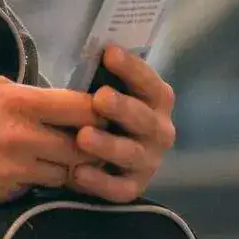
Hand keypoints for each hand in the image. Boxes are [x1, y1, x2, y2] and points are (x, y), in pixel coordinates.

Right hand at [0, 78, 96, 203]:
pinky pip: (32, 189)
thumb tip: (52, 103)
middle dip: (92, 146)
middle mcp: (22, 138)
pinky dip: (34, 182)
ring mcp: (13, 172)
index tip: (106, 114)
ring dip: (65, 168)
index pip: (83, 108)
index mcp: (19, 102)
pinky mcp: (1, 196)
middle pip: (84, 147)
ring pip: (64, 174)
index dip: (101, 112)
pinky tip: (20, 173)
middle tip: (93, 143)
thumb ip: (22, 96)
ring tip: (58, 159)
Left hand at [69, 48, 178, 203]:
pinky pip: (118, 189)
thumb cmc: (106, 109)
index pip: (150, 83)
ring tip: (83, 136)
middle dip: (123, 108)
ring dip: (108, 145)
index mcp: (158, 100)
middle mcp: (160, 131)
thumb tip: (95, 49)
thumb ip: (105, 74)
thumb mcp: (109, 87)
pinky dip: (100, 182)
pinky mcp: (133, 188)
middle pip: (145, 120)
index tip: (109, 53)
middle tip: (100, 98)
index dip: (132, 68)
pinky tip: (78, 173)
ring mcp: (148, 162)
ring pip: (131, 154)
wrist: (107, 153)